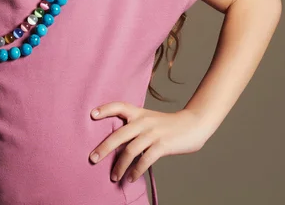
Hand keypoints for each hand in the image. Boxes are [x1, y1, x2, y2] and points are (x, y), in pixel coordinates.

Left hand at [88, 102, 208, 183]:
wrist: (193, 124)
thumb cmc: (167, 124)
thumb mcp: (149, 119)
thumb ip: (134, 125)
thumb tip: (116, 141)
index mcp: (138, 113)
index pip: (118, 106)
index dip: (104, 109)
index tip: (91, 115)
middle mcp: (143, 121)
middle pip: (118, 134)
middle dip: (104, 148)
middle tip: (92, 158)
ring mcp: (152, 133)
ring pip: (130, 150)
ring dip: (120, 166)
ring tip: (113, 177)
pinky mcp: (162, 145)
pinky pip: (145, 160)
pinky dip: (136, 171)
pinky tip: (131, 178)